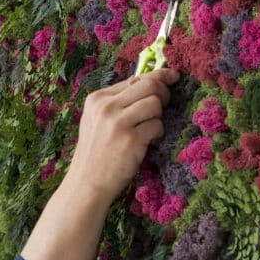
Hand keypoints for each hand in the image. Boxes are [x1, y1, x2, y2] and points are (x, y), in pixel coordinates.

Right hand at [66, 68, 179, 204]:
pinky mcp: (131, 139)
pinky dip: (157, 133)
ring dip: (158, 116)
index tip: (172, 76)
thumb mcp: (96, 120)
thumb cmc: (95, 153)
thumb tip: (148, 82)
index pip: (135, 78)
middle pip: (149, 84)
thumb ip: (117, 102)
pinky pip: (157, 125)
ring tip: (148, 129)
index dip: (157, 77)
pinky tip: (146, 142)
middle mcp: (106, 107)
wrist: (87, 183)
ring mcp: (118, 123)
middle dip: (164, 92)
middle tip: (166, 103)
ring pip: (155, 103)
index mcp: (97, 99)